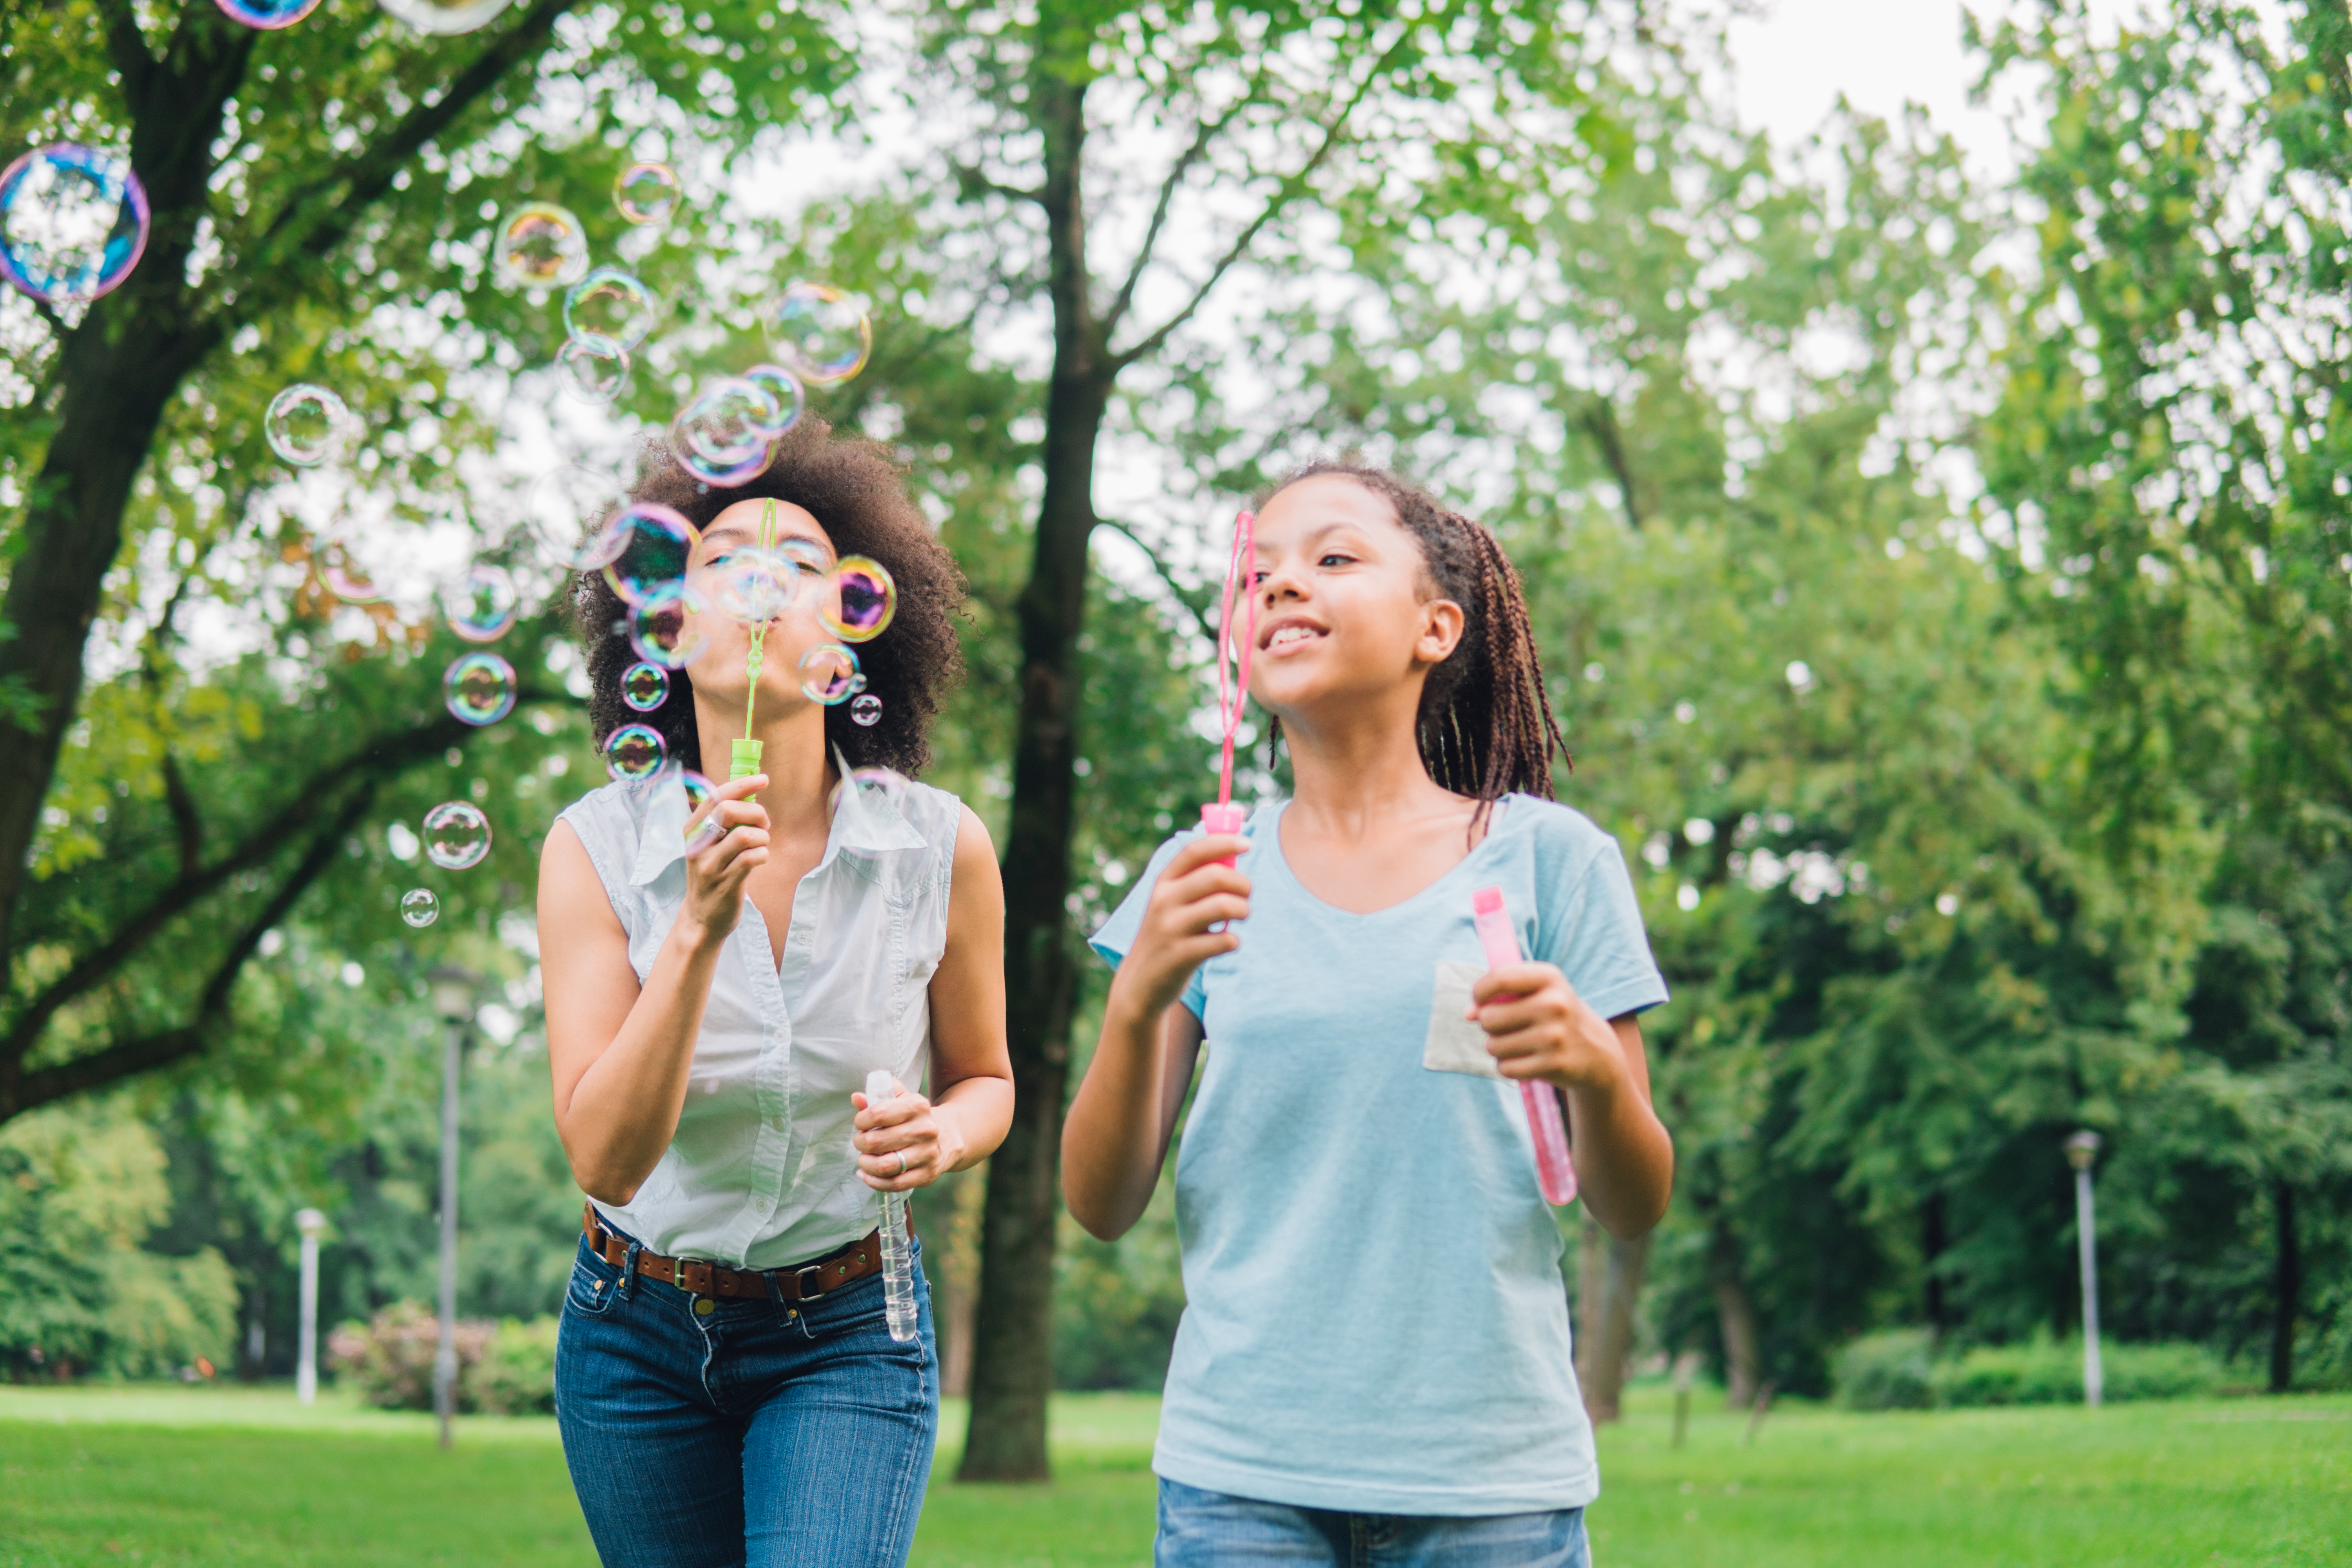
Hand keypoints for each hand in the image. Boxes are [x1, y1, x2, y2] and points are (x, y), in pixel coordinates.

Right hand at [677, 773, 768, 949]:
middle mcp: (698, 845)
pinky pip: (752, 858)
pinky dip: (763, 854)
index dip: (742, 784)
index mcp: (693, 830)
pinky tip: (760, 859)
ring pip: (744, 835)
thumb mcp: (710, 845)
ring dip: (762, 837)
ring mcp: (710, 865)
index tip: (763, 779)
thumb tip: (750, 793)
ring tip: (761, 845)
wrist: (701, 918)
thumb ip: (724, 822)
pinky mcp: (726, 883)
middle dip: (756, 812)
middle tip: (763, 825)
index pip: (716, 797)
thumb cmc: (713, 874)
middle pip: (729, 810)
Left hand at [852, 1080, 961, 1190]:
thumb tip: (856, 1098)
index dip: (861, 1121)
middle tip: (861, 1142)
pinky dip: (874, 1181)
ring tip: (864, 1158)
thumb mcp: (902, 1102)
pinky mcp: (927, 1175)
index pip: (878, 1114)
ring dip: (866, 1163)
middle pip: (876, 1141)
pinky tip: (867, 1174)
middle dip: (860, 1143)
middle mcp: (926, 1130)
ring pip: (884, 1166)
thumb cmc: (916, 1119)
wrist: (947, 1138)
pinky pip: (894, 1184)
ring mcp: (928, 1154)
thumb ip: (878, 1097)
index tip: (861, 1124)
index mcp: (918, 1106)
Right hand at [1104, 834, 1250, 1019]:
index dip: (1224, 842)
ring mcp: (1171, 928)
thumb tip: (1234, 854)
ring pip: (1224, 905)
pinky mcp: (1180, 955)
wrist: (1139, 983)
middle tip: (1246, 895)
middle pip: (1216, 876)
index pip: (1194, 850)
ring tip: (1241, 917)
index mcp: (1163, 882)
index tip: (1247, 844)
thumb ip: (1195, 880)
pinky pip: (1224, 941)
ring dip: (1244, 910)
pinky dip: (1235, 941)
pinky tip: (1228, 943)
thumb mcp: (1171, 903)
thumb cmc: (1168, 935)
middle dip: (1243, 883)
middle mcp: (1163, 900)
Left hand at [1470, 962, 1628, 1094]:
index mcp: (1550, 977)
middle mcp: (1556, 1004)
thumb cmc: (1554, 1015)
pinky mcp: (1554, 1064)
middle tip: (1507, 1027)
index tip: (1481, 1001)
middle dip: (1489, 1025)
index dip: (1479, 992)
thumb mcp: (1535, 992)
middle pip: (1489, 1017)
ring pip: (1494, 1046)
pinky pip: (1506, 1068)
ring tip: (1518, 1044)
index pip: (1498, 977)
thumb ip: (1498, 995)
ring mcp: (1556, 1036)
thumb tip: (1468, 1014)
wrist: (1596, 1051)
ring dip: (1498, 1048)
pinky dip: (1509, 1066)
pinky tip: (1526, 1060)